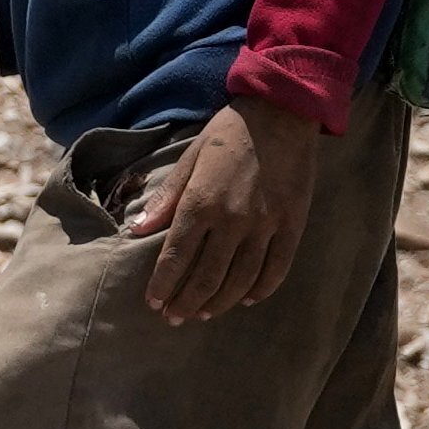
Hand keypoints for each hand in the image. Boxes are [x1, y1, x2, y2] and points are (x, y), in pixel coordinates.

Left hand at [126, 99, 320, 320]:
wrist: (282, 112)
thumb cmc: (229, 133)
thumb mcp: (190, 158)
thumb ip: (165, 198)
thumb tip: (136, 230)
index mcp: (201, 203)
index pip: (175, 258)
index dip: (162, 285)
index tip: (153, 302)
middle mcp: (232, 220)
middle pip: (206, 277)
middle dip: (185, 303)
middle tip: (174, 316)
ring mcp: (265, 226)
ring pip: (239, 281)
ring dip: (218, 303)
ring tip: (202, 313)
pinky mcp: (291, 226)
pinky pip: (275, 270)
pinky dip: (259, 291)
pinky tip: (244, 299)